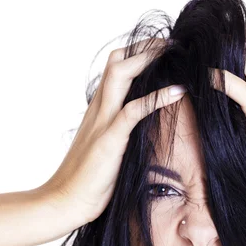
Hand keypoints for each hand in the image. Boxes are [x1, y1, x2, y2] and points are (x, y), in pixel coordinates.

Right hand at [41, 38, 186, 224]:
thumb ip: (121, 134)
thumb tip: (144, 131)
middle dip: (146, 48)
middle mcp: (99, 109)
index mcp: (99, 111)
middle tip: (173, 45)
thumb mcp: (107, 149)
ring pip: (121, 74)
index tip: (164, 52)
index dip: (138, 55)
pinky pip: (133, 111)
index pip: (116, 69)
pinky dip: (157, 98)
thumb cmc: (89, 180)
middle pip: (118, 62)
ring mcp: (103, 122)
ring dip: (149, 60)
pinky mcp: (109, 140)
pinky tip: (179, 91)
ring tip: (176, 53)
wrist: (66, 200)